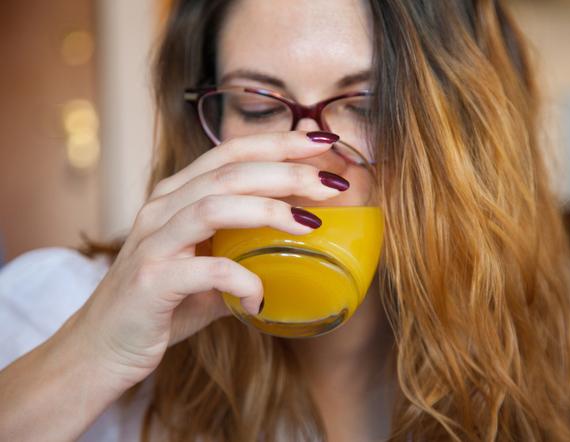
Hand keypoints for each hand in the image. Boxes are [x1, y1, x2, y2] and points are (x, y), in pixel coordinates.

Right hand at [69, 130, 345, 391]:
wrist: (104, 346)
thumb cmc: (164, 302)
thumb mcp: (207, 265)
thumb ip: (242, 246)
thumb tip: (301, 235)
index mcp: (177, 196)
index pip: (231, 153)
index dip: (278, 143)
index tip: (323, 142)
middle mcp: (162, 208)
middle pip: (230, 173)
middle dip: (286, 172)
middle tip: (332, 184)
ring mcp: (153, 242)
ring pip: (215, 206)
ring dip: (269, 210)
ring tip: (311, 225)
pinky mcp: (151, 281)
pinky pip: (206, 270)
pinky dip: (243, 280)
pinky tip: (262, 298)